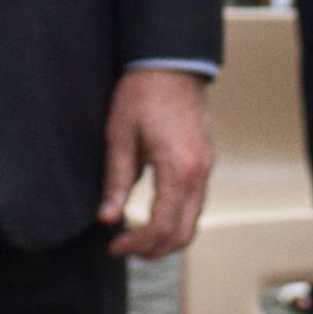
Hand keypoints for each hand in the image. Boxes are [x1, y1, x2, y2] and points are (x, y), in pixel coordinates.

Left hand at [101, 65, 212, 257]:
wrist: (172, 64)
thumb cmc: (142, 95)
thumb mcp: (119, 137)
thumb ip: (116, 182)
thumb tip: (106, 219)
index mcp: (178, 169)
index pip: (162, 226)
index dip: (137, 244)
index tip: (114, 246)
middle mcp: (199, 174)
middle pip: (184, 233)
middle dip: (154, 249)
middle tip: (124, 248)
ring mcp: (206, 169)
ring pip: (193, 221)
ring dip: (166, 237)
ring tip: (136, 236)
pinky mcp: (205, 164)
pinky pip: (195, 204)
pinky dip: (176, 219)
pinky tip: (152, 214)